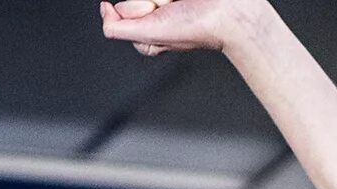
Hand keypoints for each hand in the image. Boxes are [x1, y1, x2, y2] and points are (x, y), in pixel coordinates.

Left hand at [101, 0, 267, 54]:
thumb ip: (118, 29)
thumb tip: (105, 9)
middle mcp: (156, 9)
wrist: (231, 15)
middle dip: (149, 1)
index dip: (135, 11)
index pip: (120, 10)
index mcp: (148, 27)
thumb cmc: (200, 29)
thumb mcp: (150, 37)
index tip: (155, 16)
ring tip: (180, 0)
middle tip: (171, 9)